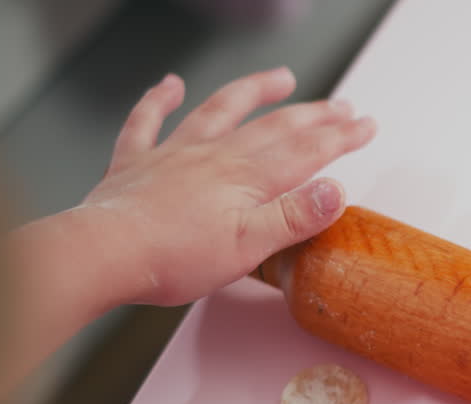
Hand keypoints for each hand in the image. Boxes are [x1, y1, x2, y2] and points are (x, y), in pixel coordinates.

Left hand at [79, 67, 375, 305]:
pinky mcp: (137, 164)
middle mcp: (214, 156)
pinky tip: (169, 85)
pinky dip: (158, 100)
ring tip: (280, 78)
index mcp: (246, 178)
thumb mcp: (250, 246)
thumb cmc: (174, 257)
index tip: (365, 126)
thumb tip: (336, 191)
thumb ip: (295, 216)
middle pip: (273, 127)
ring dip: (252, 92)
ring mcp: (174, 155)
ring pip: (220, 111)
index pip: (305, 151)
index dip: (340, 138)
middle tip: (341, 107)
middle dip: (313, 115)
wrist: (105, 253)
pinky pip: (147, 122)